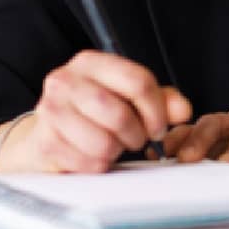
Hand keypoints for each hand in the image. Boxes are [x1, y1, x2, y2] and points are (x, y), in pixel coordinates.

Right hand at [0, 50, 191, 173]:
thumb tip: (183, 110)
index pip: (137, 81)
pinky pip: (88, 162)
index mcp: (91, 63)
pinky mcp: (45, 141)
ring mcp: (50, 110)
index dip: (157, 110)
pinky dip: (99, 165)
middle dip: (136, 133)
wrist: (45, 134)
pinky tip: (94, 155)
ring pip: (103, 142)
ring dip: (116, 151)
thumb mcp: (128, 98)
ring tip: (113, 145)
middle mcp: (65, 80)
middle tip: (137, 139)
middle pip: (118, 113)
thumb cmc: (92, 114)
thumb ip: (161, 100)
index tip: (159, 127)